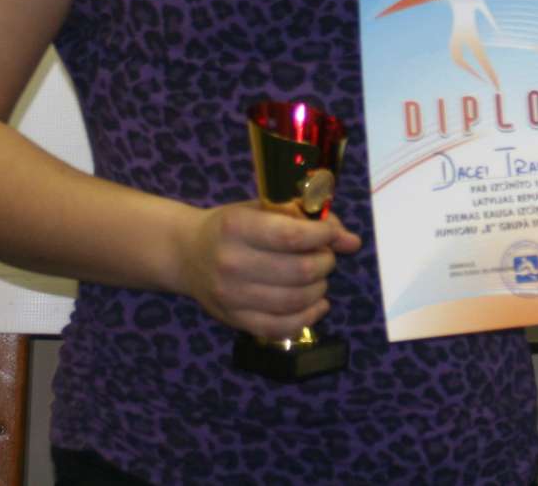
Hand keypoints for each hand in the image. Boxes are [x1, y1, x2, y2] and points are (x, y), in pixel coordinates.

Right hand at [176, 201, 361, 340]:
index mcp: (237, 227)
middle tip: (327, 255)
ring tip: (319, 276)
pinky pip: (280, 328)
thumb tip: (351, 241)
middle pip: (300, 271)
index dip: (324, 236)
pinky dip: (308, 318)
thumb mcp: (262, 208)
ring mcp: (230, 296)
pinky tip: (318, 304)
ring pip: (295, 301)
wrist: (186, 253)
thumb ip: (307, 219)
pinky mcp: (234, 320)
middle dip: (326, 262)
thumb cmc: (232, 226)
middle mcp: (231, 263)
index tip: (333, 234)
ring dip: (320, 288)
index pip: (292, 236)